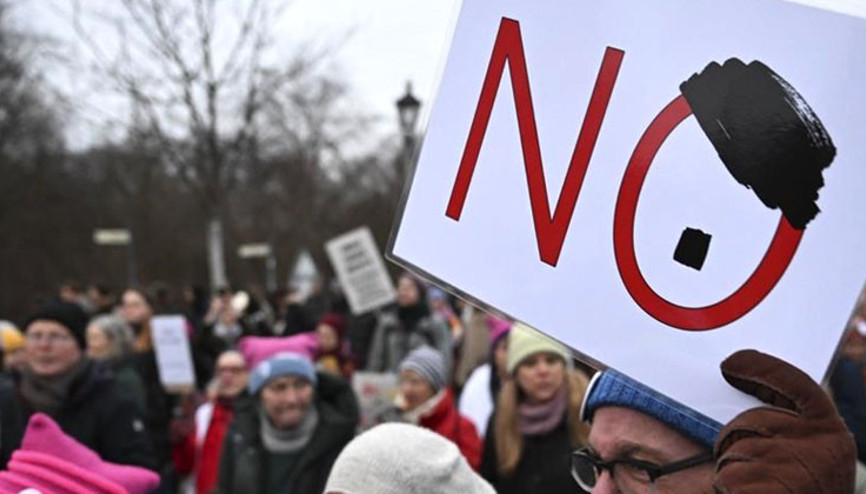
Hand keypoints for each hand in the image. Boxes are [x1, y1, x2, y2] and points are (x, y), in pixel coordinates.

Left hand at [713, 350, 854, 493]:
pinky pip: (727, 478)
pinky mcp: (771, 488)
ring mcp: (796, 465)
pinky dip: (728, 491)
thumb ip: (789, 432)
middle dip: (737, 442)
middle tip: (756, 474)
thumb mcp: (810, 463)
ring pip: (734, 450)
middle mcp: (819, 444)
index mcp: (831, 433)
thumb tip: (743, 397)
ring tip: (759, 491)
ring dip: (732, 470)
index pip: (795, 384)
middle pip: (749, 420)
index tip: (730, 364)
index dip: (761, 369)